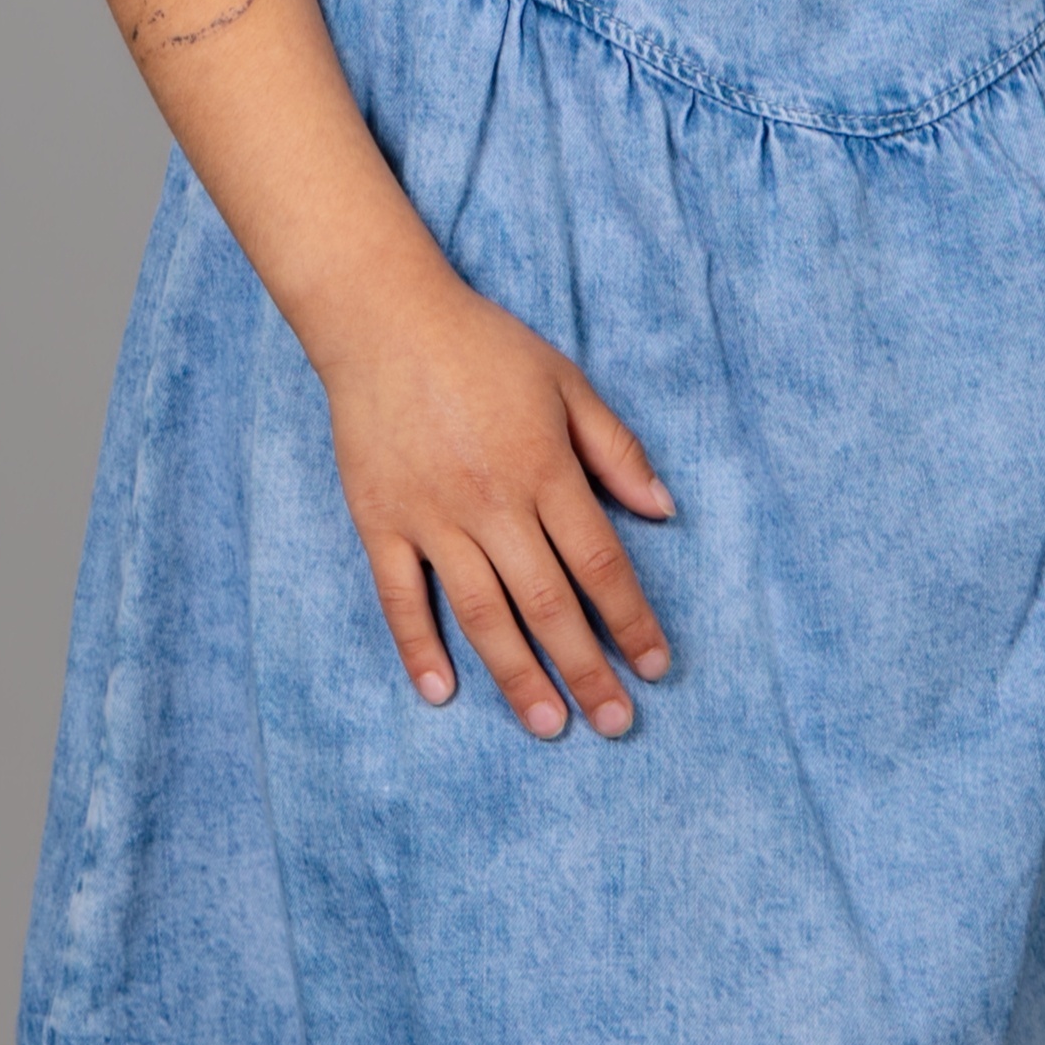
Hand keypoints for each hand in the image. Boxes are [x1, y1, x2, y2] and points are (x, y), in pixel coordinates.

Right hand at [317, 274, 675, 736]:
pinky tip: (442, 693)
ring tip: (548, 725)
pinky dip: (419, 647)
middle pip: (547, 603)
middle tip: (615, 723)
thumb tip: (665, 509)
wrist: (384, 319)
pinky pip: (400, 597)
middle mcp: (491, 502)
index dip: (632, 621)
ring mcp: (431, 516)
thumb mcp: (566, 382)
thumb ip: (616, 448)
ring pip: (480, 613)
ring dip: (517, 675)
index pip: (600, 564)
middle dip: (586, 670)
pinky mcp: (379, 521)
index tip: (657, 667)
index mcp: (544, 469)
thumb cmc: (484, 347)